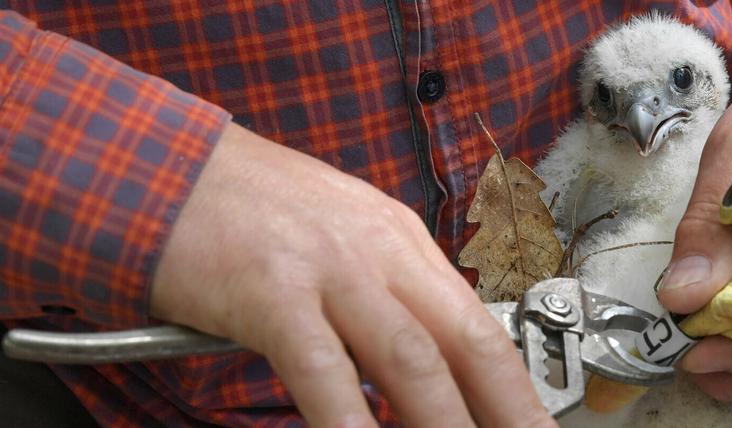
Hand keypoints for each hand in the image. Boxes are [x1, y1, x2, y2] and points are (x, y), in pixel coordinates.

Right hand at [150, 123, 552, 426]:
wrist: (168, 166)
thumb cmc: (249, 208)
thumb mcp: (341, 238)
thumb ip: (383, 295)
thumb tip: (420, 360)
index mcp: (401, 241)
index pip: (478, 322)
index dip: (514, 386)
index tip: (532, 422)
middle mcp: (380, 252)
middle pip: (467, 341)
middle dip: (507, 408)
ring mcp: (330, 270)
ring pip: (411, 359)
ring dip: (445, 423)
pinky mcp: (271, 292)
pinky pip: (320, 367)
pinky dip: (348, 417)